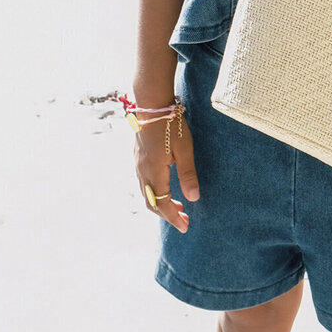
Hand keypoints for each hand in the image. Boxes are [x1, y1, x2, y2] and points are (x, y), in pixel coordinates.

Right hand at [134, 111, 199, 233]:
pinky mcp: (138, 157)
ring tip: (178, 206)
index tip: (185, 227)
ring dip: (161, 203)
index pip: (162, 204)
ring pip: (147, 193)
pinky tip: (166, 187)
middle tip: (184, 219)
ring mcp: (138, 164)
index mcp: (154, 172)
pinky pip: (144, 183)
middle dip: (167, 214)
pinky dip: (156, 192)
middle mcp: (143, 171)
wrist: (151, 104)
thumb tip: (193, 199)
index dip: (173, 218)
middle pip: (151, 203)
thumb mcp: (184, 149)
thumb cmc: (170, 125)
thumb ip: (188, 174)